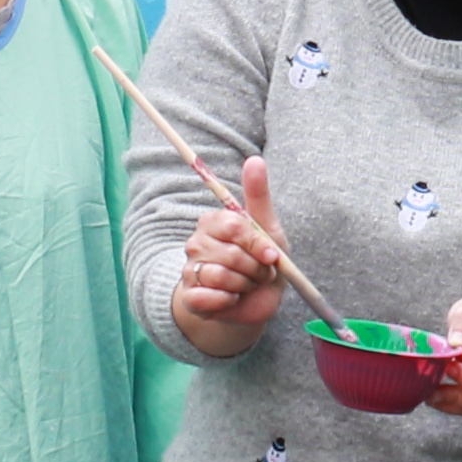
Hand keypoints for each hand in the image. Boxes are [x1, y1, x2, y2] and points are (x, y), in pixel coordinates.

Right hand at [172, 158, 288, 355]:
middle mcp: (196, 243)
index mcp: (212, 222)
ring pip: (220, 277)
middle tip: (258, 272)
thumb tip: (255, 160)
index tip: (271, 255)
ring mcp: (190, 270)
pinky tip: (232, 298)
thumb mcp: (267, 227)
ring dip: (244, 285)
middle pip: (231, 254)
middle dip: (255, 268)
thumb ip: (258, 195)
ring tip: (246, 284)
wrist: (257, 299)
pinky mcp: (190, 297)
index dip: (257, 244)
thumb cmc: (262, 260)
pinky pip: (208, 298)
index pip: (234, 227)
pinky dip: (228, 301)